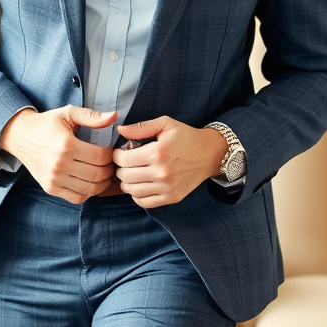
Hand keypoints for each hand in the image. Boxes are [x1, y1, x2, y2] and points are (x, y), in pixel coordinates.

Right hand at [0, 106, 116, 203]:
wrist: (20, 136)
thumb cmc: (46, 124)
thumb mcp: (68, 113)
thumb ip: (92, 116)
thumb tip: (114, 117)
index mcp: (66, 145)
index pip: (100, 157)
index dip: (111, 155)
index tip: (111, 151)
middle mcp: (60, 165)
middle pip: (97, 174)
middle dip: (109, 170)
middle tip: (111, 164)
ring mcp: (54, 179)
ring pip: (89, 189)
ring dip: (102, 183)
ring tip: (104, 174)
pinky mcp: (50, 188)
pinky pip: (76, 198)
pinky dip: (88, 193)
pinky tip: (90, 182)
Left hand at [113, 117, 227, 207]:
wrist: (210, 153)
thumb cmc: (186, 136)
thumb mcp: (165, 124)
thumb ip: (141, 127)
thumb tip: (120, 130)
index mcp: (158, 153)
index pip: (124, 160)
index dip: (117, 156)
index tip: (119, 153)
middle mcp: (161, 173)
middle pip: (126, 177)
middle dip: (120, 169)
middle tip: (124, 164)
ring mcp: (167, 188)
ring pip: (133, 191)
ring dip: (126, 184)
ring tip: (129, 175)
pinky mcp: (172, 198)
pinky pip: (145, 202)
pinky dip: (137, 196)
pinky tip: (139, 186)